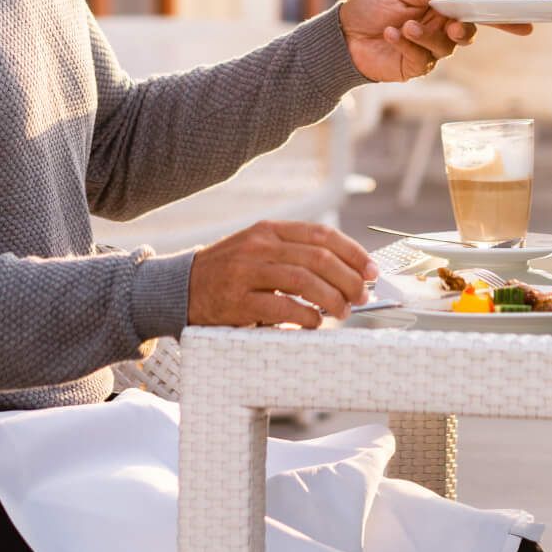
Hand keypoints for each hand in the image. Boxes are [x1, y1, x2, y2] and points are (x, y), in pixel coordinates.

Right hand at [187, 220, 380, 327]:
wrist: (179, 288)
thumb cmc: (230, 272)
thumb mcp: (259, 250)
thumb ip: (295, 254)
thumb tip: (347, 272)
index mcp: (269, 229)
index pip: (322, 234)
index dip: (352, 252)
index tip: (371, 270)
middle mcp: (259, 245)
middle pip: (319, 257)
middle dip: (348, 279)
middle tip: (362, 296)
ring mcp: (246, 272)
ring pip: (304, 281)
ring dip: (332, 299)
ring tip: (343, 312)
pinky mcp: (237, 301)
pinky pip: (282, 307)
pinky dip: (306, 317)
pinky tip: (314, 322)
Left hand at [338, 0, 531, 81]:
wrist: (343, 33)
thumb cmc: (372, 6)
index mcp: (443, 7)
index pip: (478, 12)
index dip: (504, 18)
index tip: (527, 22)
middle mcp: (441, 30)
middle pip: (468, 34)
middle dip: (463, 31)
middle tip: (452, 27)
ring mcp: (430, 51)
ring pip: (445, 48)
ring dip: (426, 36)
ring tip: (404, 26)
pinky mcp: (415, 68)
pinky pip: (422, 59)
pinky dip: (407, 45)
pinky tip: (391, 35)